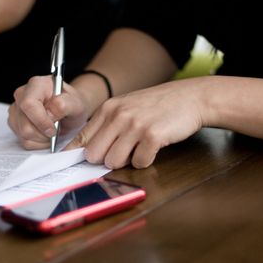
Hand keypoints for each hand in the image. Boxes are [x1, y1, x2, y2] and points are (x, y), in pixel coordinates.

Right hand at [8, 75, 91, 149]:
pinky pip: (24, 141)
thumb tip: (49, 112)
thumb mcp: (75, 103)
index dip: (40, 121)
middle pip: (25, 124)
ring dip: (42, 138)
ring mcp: (16, 109)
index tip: (53, 129)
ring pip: (23, 134)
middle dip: (43, 133)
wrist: (68, 109)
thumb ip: (64, 105)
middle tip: (56, 130)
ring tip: (52, 131)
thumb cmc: (70, 104)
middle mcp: (22, 95)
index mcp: (36, 84)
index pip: (28, 104)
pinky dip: (38, 142)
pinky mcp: (15, 123)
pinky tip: (45, 134)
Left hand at [65, 79, 206, 168]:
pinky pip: (139, 163)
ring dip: (126, 162)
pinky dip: (145, 161)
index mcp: (108, 108)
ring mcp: (135, 125)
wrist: (190, 97)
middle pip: (94, 155)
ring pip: (113, 162)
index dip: (76, 155)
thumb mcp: (126, 106)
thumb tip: (85, 150)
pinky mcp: (152, 136)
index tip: (72, 165)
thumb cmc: (158, 105)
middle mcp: (118, 115)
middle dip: (105, 159)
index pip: (81, 138)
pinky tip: (153, 148)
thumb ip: (106, 125)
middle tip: (122, 152)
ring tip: (139, 148)